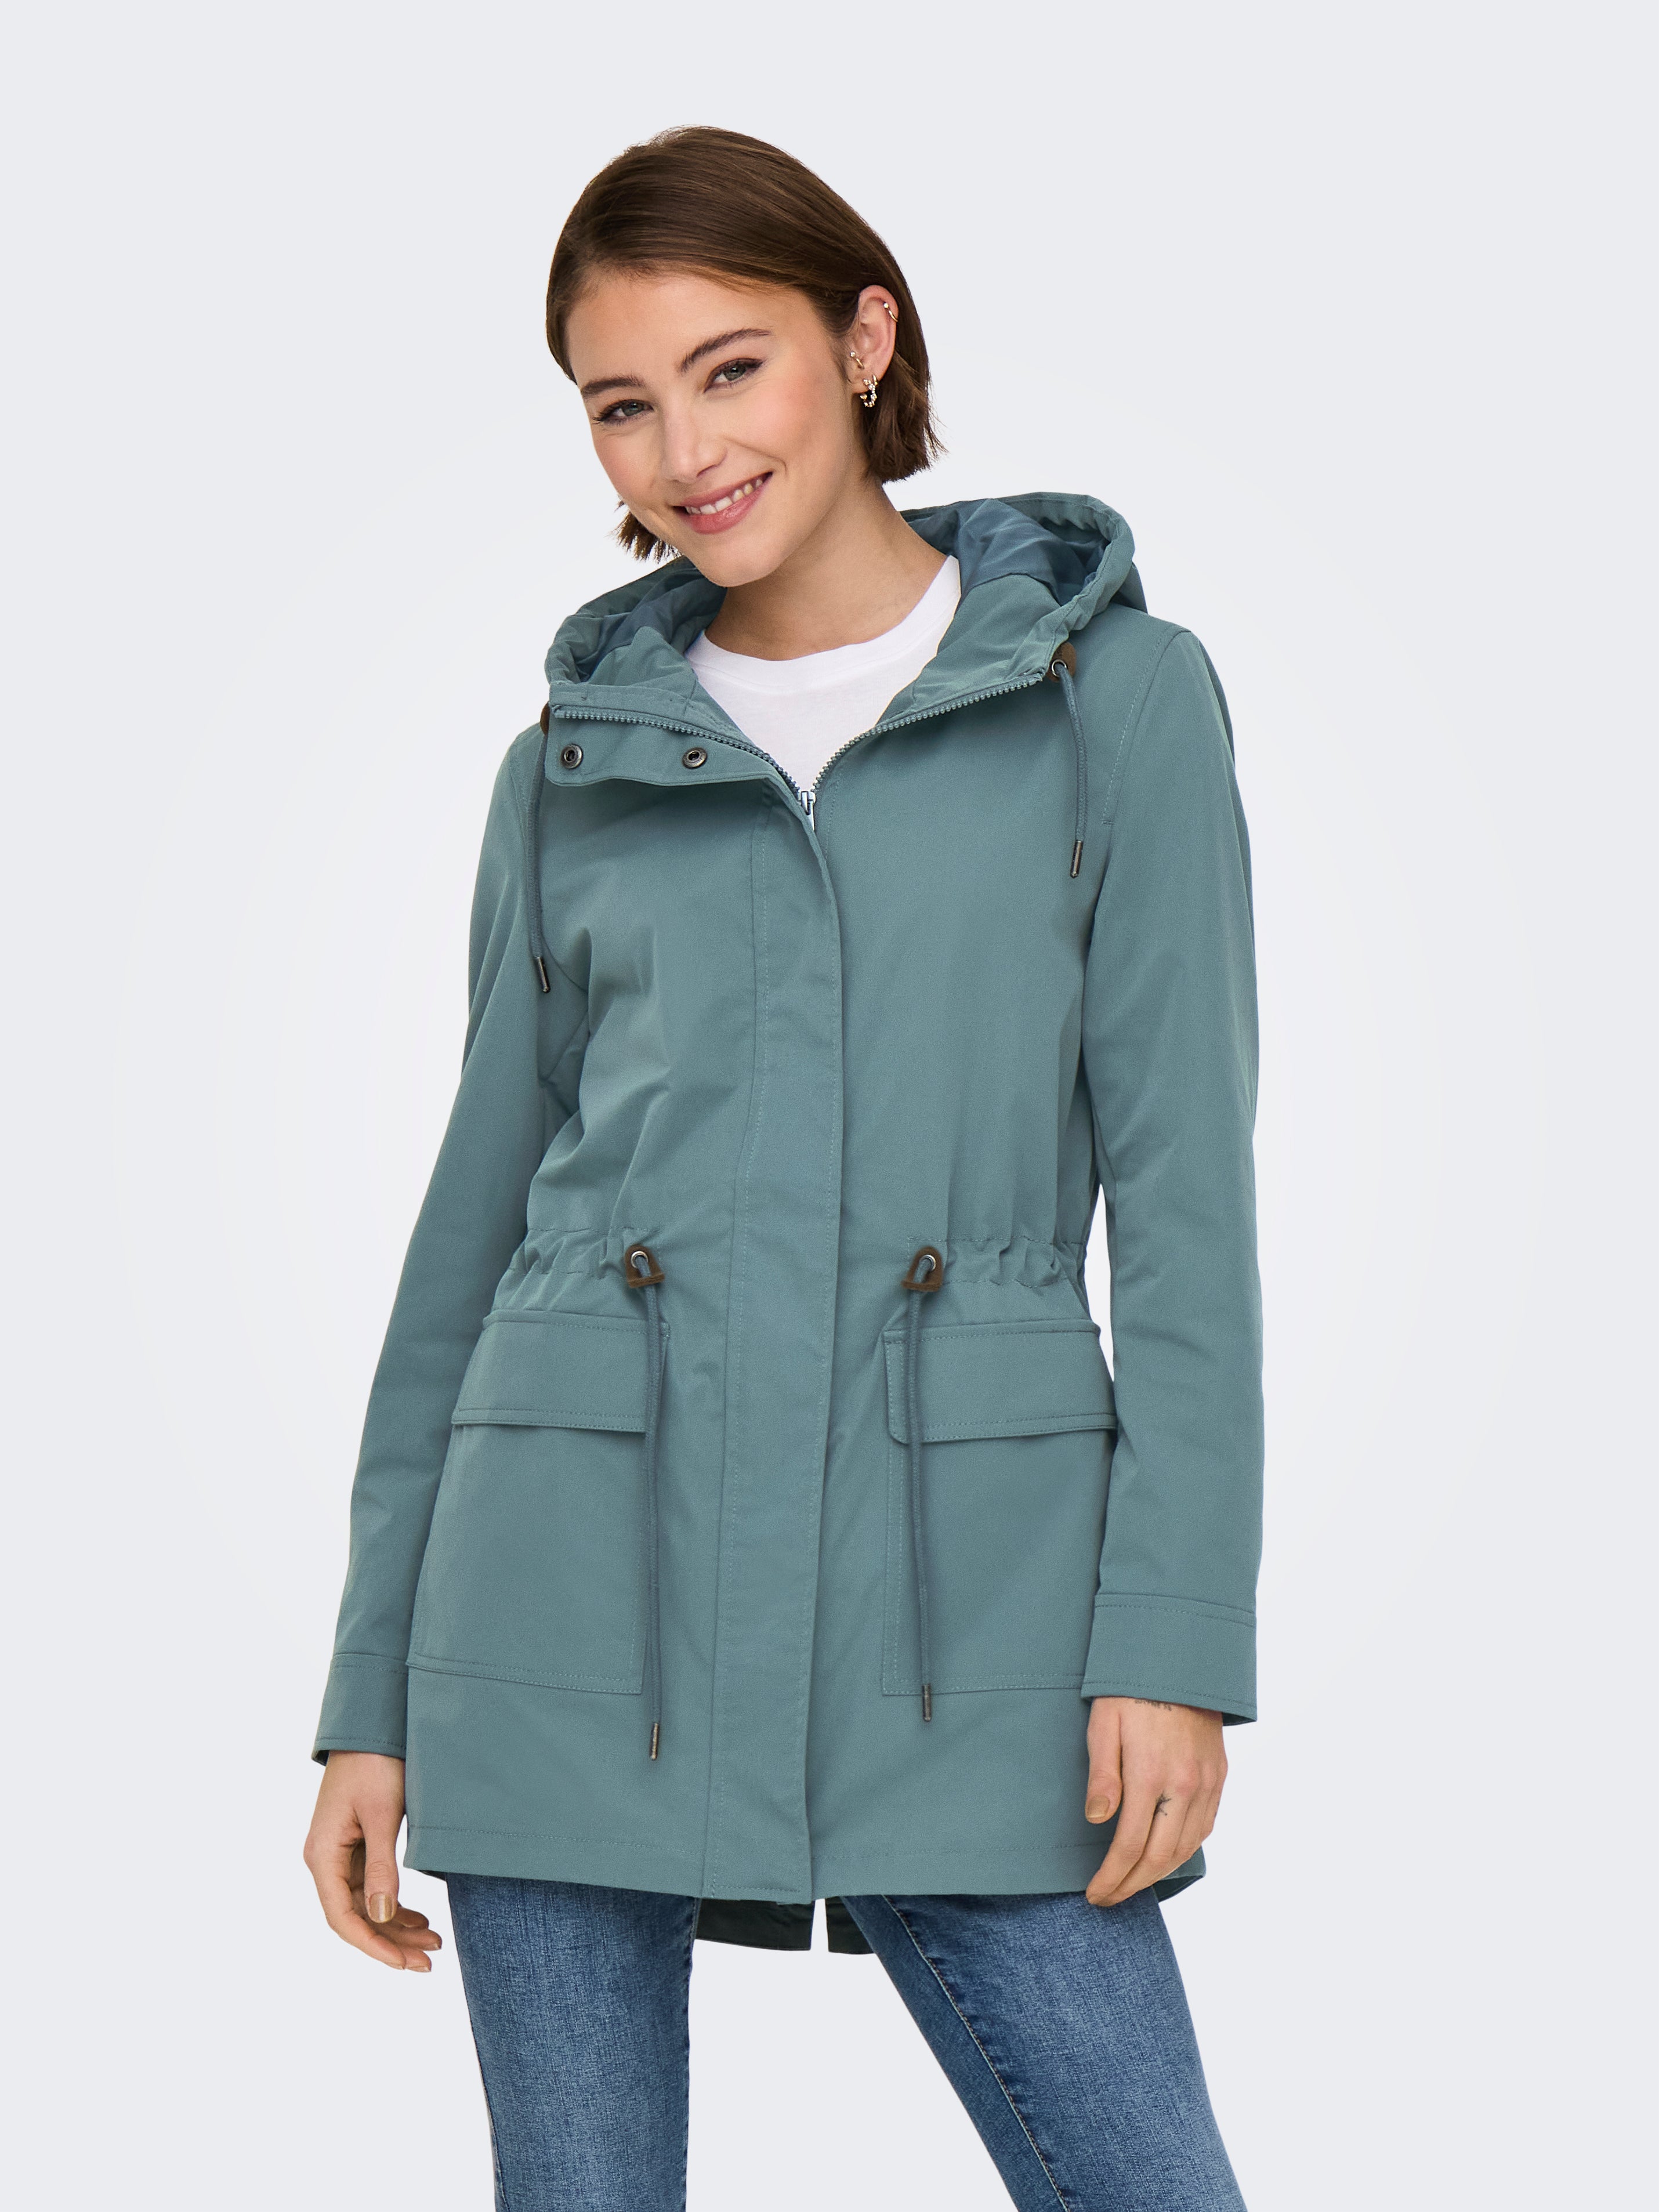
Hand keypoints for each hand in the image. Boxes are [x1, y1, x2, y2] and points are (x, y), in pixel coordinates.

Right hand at [303, 1751, 440, 1970]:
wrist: (372, 1723)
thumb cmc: (376, 1763)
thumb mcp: (383, 1815)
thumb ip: (382, 1867)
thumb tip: (382, 1916)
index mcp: (322, 1855)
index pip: (342, 1918)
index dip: (373, 1946)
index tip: (405, 1964)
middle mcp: (325, 1859)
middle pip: (355, 1917)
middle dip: (391, 1942)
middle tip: (429, 1961)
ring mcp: (340, 1853)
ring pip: (366, 1905)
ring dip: (396, 1926)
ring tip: (434, 1943)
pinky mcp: (356, 1844)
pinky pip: (371, 1886)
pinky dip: (395, 1904)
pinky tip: (420, 1918)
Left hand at [1083, 1696, 1225, 1906]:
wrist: (1179, 1658)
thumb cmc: (1131, 1690)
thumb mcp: (1104, 1725)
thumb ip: (1102, 1776)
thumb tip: (1098, 1820)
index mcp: (1151, 1774)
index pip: (1129, 1845)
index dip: (1111, 1877)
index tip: (1094, 1894)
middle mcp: (1184, 1785)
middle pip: (1159, 1857)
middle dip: (1131, 1885)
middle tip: (1108, 1897)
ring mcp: (1207, 1782)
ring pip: (1186, 1848)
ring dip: (1158, 1874)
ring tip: (1132, 1883)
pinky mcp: (1219, 1775)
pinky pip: (1205, 1827)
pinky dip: (1185, 1851)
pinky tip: (1166, 1856)